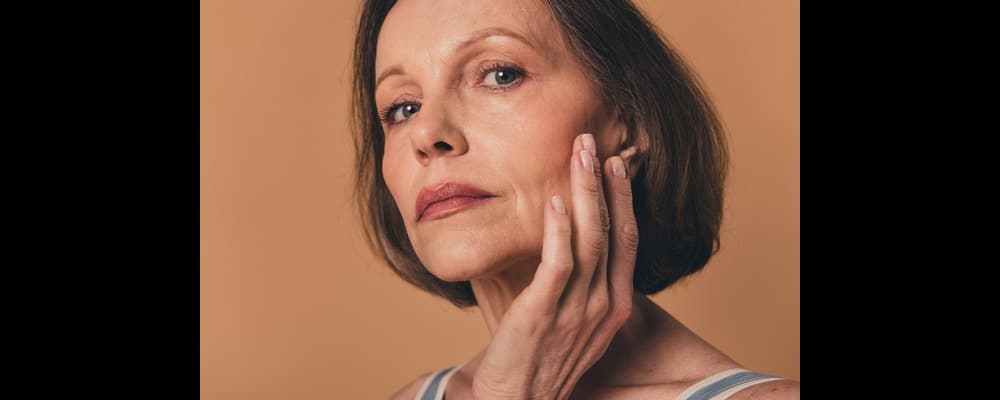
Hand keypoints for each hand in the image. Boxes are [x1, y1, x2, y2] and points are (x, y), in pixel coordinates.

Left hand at [472, 133, 639, 398]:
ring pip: (589, 241)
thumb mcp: (569, 319)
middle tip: (593, 143)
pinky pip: (558, 266)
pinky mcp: (543, 314)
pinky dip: (560, 232)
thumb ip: (571, 282)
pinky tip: (556, 204)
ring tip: (578, 156)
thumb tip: (557, 236)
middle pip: (612, 232)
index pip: (627, 241)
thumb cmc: (539, 359)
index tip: (615, 165)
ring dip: (584, 193)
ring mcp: (577, 311)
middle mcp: (603, 305)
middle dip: (604, 183)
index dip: (623, 200)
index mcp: (615, 305)